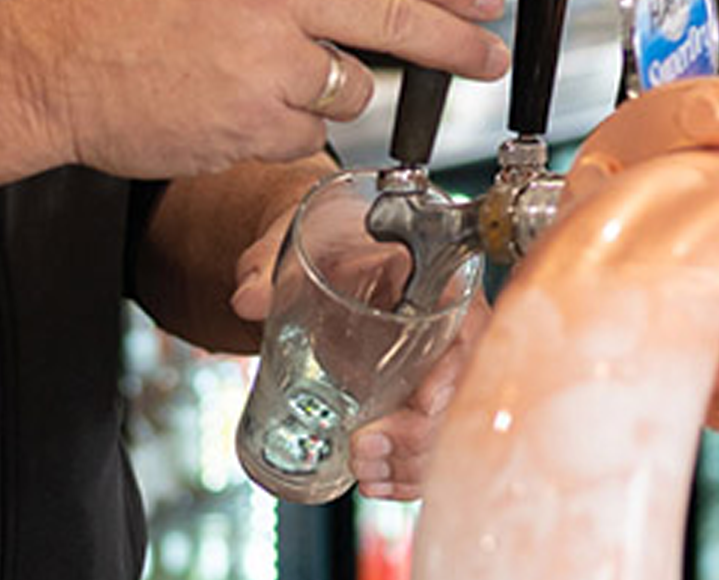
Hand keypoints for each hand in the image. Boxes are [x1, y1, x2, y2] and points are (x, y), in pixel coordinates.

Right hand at [3, 0, 507, 179]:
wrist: (48, 58)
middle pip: (394, 18)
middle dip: (456, 42)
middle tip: (490, 56)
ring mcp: (264, 59)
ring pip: (352, 86)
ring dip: (333, 91)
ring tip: (264, 79)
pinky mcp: (252, 121)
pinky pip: (307, 134)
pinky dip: (285, 129)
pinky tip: (233, 108)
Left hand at [228, 203, 485, 502]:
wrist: (331, 245)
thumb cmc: (330, 237)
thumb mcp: (301, 240)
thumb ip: (268, 265)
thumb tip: (247, 298)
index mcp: (442, 282)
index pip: (470, 339)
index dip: (446, 384)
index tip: (411, 410)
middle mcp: (454, 330)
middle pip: (462, 398)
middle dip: (416, 440)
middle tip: (361, 450)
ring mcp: (443, 369)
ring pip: (450, 431)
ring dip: (410, 466)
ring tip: (361, 469)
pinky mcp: (424, 398)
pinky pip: (434, 445)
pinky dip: (409, 474)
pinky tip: (376, 482)